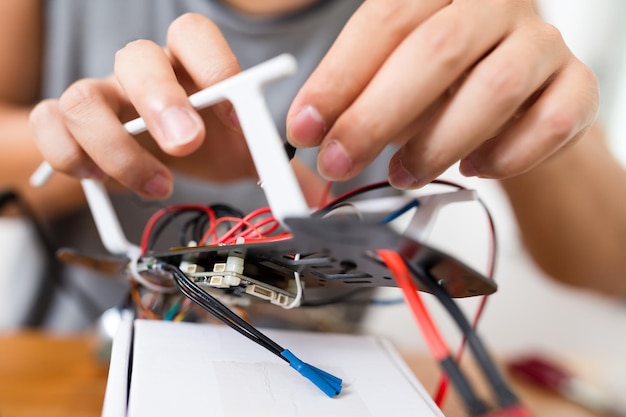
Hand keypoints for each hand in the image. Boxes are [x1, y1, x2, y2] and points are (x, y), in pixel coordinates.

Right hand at [30, 13, 254, 199]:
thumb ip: (266, 163)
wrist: (157, 166)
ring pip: (82, 97)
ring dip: (117, 148)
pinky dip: (69, 154)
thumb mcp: (238, 153)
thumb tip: (307, 191)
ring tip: (157, 185)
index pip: (192, 33)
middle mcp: (141, 74)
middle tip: (188, 144)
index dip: (214, 66)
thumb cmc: (202, 150)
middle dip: (161, 102)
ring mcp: (100, 96)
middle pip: (135, 57)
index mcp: (186, 67)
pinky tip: (100, 179)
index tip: (235, 119)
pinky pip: (49, 124)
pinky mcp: (66, 125)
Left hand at [286, 0, 598, 188]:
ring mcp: (541, 42)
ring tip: (403, 174)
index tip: (305, 127)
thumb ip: (354, 95)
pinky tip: (474, 167)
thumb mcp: (391, 77)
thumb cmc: (444, 81)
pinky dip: (504, 157)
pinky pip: (550, 122)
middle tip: (340, 161)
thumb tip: (311, 130)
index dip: (339, 78)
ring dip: (437, 145)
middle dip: (377, 117)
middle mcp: (495, 4)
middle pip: (436, 51)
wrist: (515, 93)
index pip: (384, 20)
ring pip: (495, 89)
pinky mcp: (575, 86)